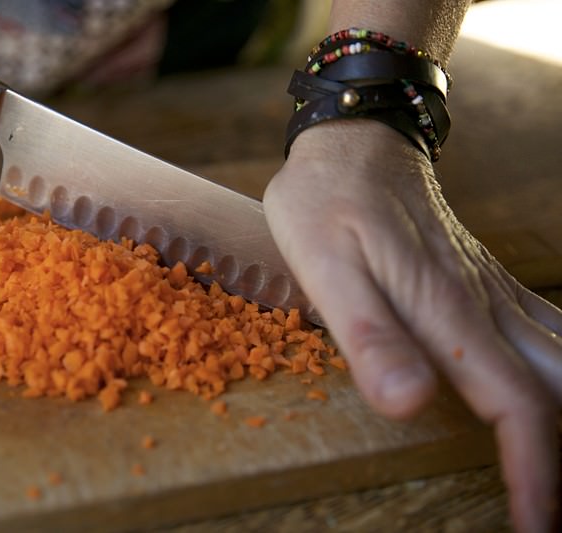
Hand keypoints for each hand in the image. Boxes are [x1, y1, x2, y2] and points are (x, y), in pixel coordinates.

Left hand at [264, 120, 560, 532]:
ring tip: (560, 461)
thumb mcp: (327, 269)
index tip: (538, 527)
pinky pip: (551, 328)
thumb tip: (409, 404)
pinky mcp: (483, 282)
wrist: (355, 143)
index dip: (535, 476)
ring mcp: (492, 292)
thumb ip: (369, 336)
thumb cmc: (329, 204)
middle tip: (556, 504)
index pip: (518, 410)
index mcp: (450, 316)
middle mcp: (486, 308)